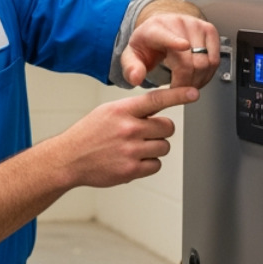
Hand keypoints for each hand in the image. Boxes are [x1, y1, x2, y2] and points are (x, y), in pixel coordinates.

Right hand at [56, 85, 199, 187]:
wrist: (68, 158)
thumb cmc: (88, 134)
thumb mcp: (107, 112)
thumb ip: (132, 110)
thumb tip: (157, 111)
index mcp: (121, 110)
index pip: (155, 100)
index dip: (178, 95)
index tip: (194, 93)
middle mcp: (128, 129)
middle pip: (167, 128)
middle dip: (161, 131)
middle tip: (146, 134)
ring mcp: (130, 150)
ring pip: (164, 147)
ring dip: (155, 148)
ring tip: (134, 148)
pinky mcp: (131, 170)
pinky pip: (156, 165)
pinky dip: (148, 164)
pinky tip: (132, 160)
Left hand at [121, 4, 220, 88]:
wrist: (161, 28)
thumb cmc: (147, 43)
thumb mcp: (131, 56)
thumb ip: (131, 68)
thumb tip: (136, 78)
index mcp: (155, 28)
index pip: (165, 35)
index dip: (175, 41)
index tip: (183, 46)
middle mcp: (177, 23)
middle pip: (189, 60)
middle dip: (184, 82)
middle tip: (176, 89)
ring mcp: (196, 25)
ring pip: (205, 63)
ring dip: (197, 81)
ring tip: (185, 84)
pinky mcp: (210, 30)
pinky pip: (215, 60)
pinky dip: (207, 74)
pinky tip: (196, 77)